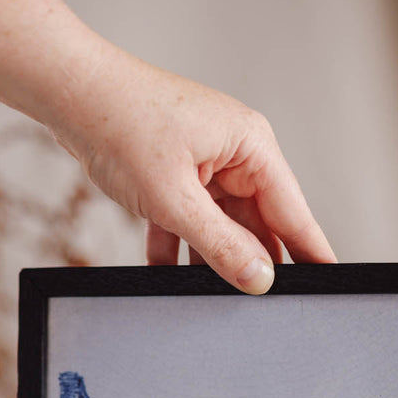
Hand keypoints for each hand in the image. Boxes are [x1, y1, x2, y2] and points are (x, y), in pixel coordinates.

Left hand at [50, 46, 335, 293]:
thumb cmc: (121, 123)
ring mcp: (206, 163)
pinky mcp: (177, 173)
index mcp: (252, 147)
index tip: (329, 285)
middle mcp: (236, 153)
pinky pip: (189, 221)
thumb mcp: (175, 199)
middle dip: (251, 262)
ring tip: (207, 295)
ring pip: (222, 226)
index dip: (312, 253)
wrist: (68, 89)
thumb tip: (259, 279)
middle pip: (259, 224)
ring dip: (209, 258)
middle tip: (257, 307)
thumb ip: (221, 246)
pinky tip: (167, 275)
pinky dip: (177, 246)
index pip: (294, 213)